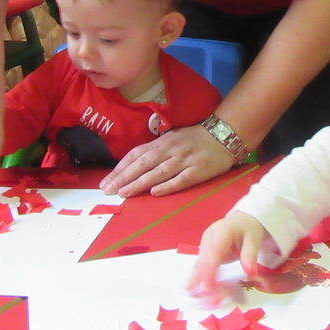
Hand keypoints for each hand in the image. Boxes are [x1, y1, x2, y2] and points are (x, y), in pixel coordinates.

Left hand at [100, 124, 235, 197]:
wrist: (223, 136)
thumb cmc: (194, 140)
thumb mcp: (171, 139)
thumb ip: (154, 151)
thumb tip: (132, 166)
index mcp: (162, 142)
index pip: (136, 155)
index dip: (120, 168)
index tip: (106, 182)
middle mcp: (171, 150)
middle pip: (143, 164)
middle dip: (124, 177)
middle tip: (108, 190)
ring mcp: (184, 160)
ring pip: (158, 172)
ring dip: (139, 183)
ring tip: (124, 193)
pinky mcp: (198, 171)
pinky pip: (180, 179)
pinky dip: (167, 186)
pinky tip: (154, 193)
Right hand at [187, 212, 265, 303]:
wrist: (240, 221)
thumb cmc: (248, 229)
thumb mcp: (254, 238)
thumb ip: (250, 255)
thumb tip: (251, 274)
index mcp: (221, 232)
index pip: (212, 253)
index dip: (209, 272)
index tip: (210, 289)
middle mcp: (208, 240)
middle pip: (201, 263)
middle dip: (202, 284)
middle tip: (209, 302)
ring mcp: (204, 247)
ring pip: (198, 269)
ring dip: (200, 287)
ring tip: (205, 304)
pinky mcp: (204, 256)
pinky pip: (200, 271)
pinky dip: (202, 284)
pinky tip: (203, 298)